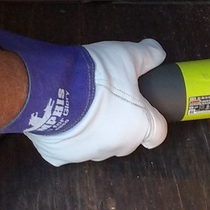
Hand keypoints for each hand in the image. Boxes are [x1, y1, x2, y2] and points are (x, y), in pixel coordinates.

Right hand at [30, 40, 167, 165]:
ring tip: (82, 106)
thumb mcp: (128, 56)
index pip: (157, 134)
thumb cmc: (95, 77)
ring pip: (97, 145)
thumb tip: (156, 53)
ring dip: (94, 130)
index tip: (144, 110)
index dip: (152, 120)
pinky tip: (62, 119)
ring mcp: (88, 154)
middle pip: (125, 139)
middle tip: (109, 100)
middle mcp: (116, 146)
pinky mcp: (61, 156)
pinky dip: (66, 138)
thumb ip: (148, 55)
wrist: (52, 88)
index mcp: (139, 127)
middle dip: (120, 123)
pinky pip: (68, 149)